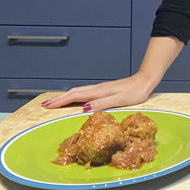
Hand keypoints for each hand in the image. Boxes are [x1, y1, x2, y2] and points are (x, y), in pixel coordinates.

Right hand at [41, 72, 155, 112]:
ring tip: (54, 102)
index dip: (60, 102)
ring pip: (78, 92)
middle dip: (58, 99)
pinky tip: (74, 100)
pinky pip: (84, 93)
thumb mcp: (120, 100)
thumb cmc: (135, 92)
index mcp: (99, 92)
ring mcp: (100, 89)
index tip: (48, 106)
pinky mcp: (104, 90)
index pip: (75, 96)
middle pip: (73, 93)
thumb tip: (84, 108)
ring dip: (65, 97)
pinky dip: (74, 96)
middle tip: (44, 105)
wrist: (145, 81)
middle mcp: (97, 89)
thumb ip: (102, 103)